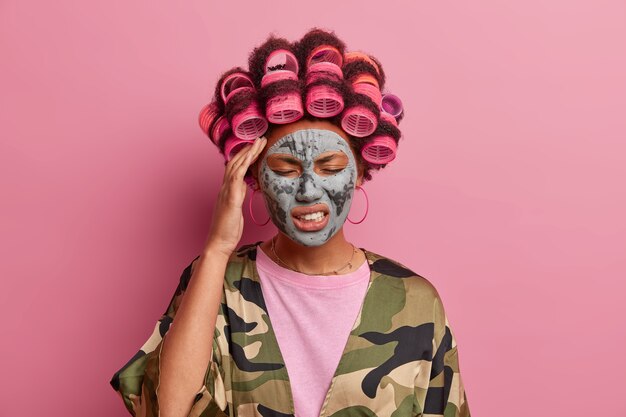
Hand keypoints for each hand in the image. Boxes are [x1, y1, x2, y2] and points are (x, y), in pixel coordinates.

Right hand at [204, 137, 266, 257]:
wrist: (219, 243)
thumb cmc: (228, 229)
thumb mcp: (236, 209)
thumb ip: (239, 195)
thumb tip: (244, 185)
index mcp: (228, 191)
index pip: (236, 168)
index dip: (244, 156)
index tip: (254, 146)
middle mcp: (225, 189)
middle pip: (235, 163)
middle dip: (247, 150)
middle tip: (259, 139)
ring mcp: (226, 193)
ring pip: (236, 167)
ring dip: (247, 154)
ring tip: (258, 143)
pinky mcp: (230, 200)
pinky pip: (236, 179)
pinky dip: (242, 167)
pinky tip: (250, 158)